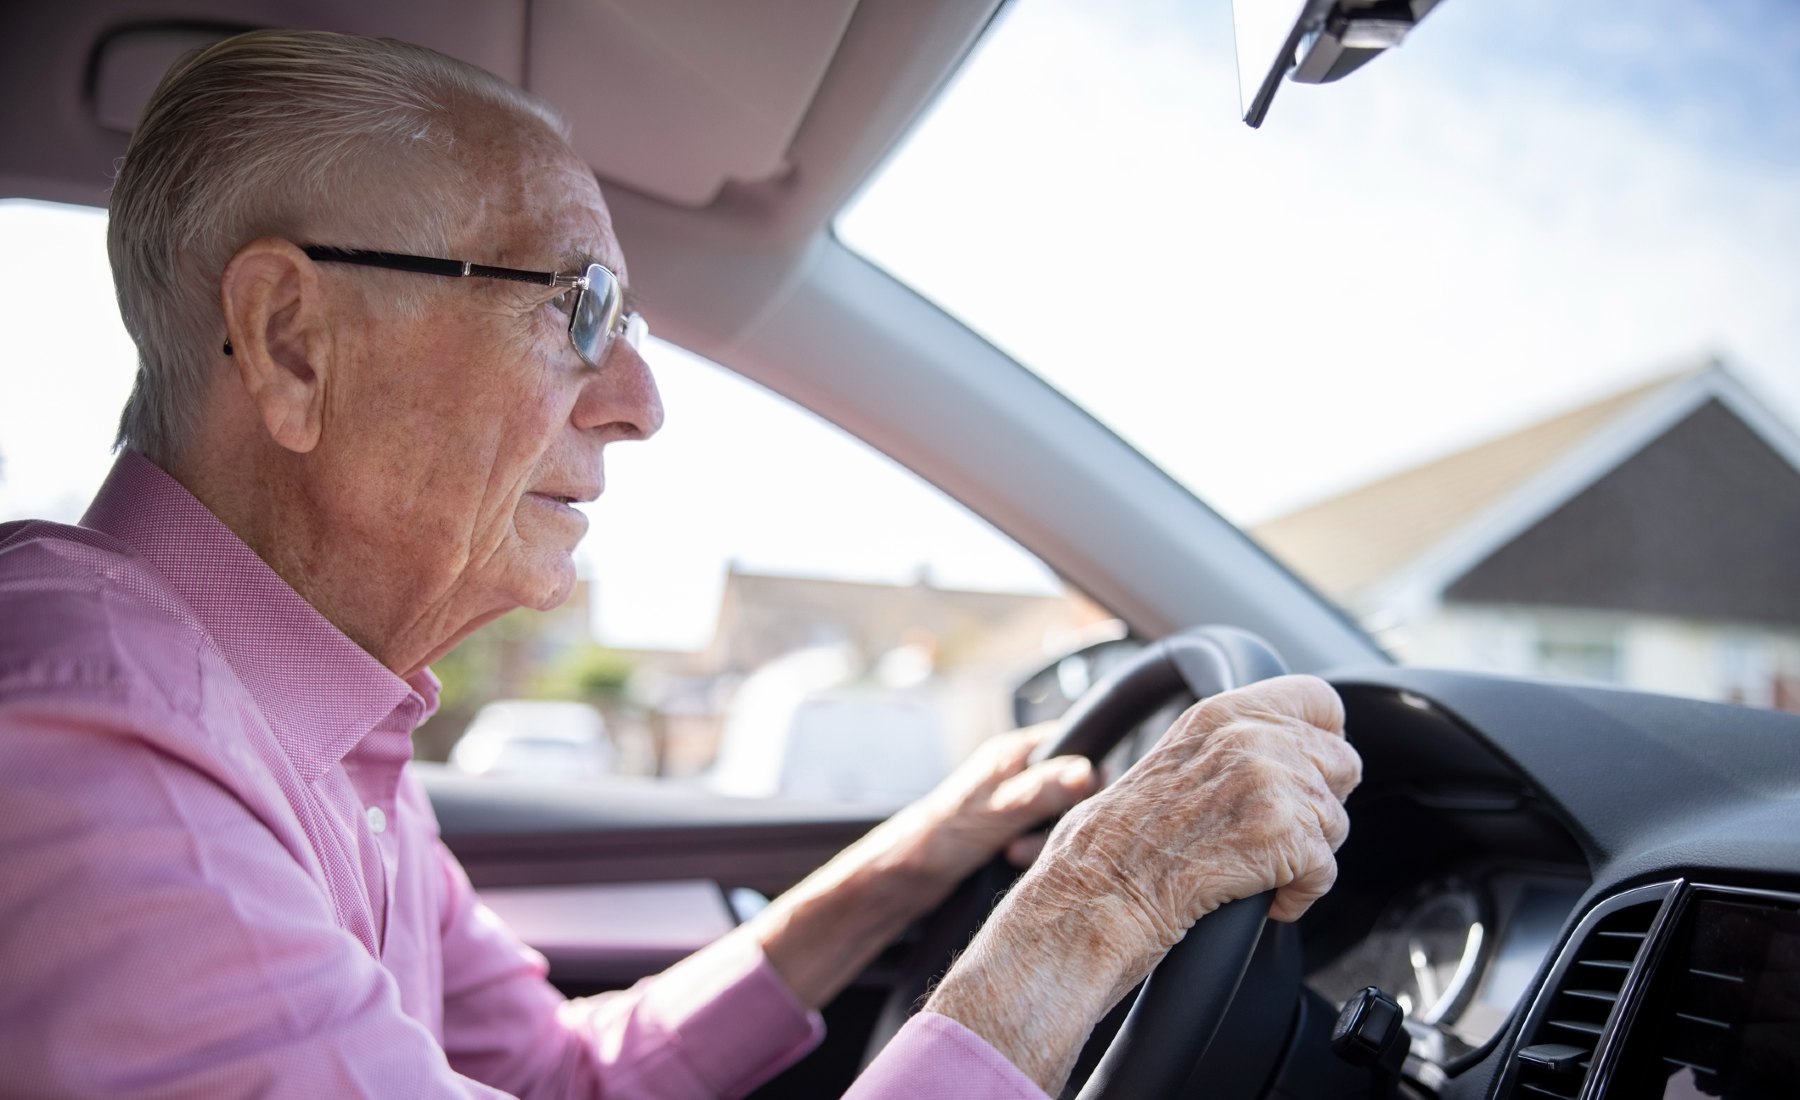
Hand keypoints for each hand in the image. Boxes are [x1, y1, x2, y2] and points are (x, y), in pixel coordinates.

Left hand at [748, 723, 1095, 1009]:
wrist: (897, 879)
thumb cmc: (934, 838)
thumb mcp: (994, 813)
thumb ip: (1042, 792)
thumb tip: (1088, 771)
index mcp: (1012, 753)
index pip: (1075, 744)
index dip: (1089, 772)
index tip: (1085, 803)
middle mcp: (1015, 773)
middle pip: (1072, 786)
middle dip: (1064, 816)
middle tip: (1034, 839)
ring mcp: (1012, 803)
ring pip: (1057, 816)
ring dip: (1046, 839)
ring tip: (1016, 855)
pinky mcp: (1008, 832)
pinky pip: (1041, 838)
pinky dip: (1035, 852)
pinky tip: (1015, 864)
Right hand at [925, 674, 1360, 1091]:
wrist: (1093, 895)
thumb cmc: (1114, 846)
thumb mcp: (1171, 762)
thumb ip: (1230, 746)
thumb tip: (1288, 752)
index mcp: (1220, 713)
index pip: (1319, 699)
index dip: (1323, 739)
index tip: (1310, 770)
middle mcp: (1249, 738)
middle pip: (1341, 763)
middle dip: (1317, 806)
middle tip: (1273, 835)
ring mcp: (1268, 784)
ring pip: (1336, 822)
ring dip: (1305, 856)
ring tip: (1255, 868)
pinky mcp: (1282, 836)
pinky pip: (1326, 869)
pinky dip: (1300, 895)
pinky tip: (1264, 898)